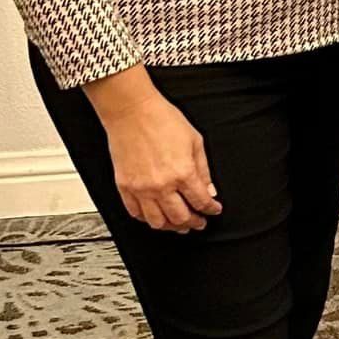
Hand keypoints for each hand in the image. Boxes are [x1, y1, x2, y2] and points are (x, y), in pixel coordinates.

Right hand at [86, 68, 221, 233]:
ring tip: (179, 224)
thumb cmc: (162, 120)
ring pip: (157, 222)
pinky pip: (135, 213)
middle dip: (193, 223)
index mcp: (183, 172)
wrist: (132, 111)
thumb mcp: (195, 141)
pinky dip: (147, 219)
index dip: (211, 210)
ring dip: (171, 227)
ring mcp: (141, 188)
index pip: (201, 202)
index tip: (214, 210)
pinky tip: (155, 216)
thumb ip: (204, 169)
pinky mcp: (124, 187)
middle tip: (198, 222)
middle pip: (180, 218)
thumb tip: (210, 190)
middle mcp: (162, 185)